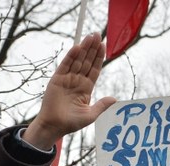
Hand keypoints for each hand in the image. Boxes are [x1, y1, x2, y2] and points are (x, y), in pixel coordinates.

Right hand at [23, 32, 116, 149]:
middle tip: (97, 34)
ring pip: (77, 60)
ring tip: (90, 36)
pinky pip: (65, 65)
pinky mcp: (57, 79)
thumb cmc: (71, 123)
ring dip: (83, 48)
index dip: (99, 58)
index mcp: (86, 88)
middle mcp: (77, 81)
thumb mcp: (90, 115)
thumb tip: (115, 99)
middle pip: (86, 61)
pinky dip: (71, 56)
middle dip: (92, 49)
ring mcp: (67, 79)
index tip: (103, 46)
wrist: (54, 126)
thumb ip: (101, 105)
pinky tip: (77, 47)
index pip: (94, 69)